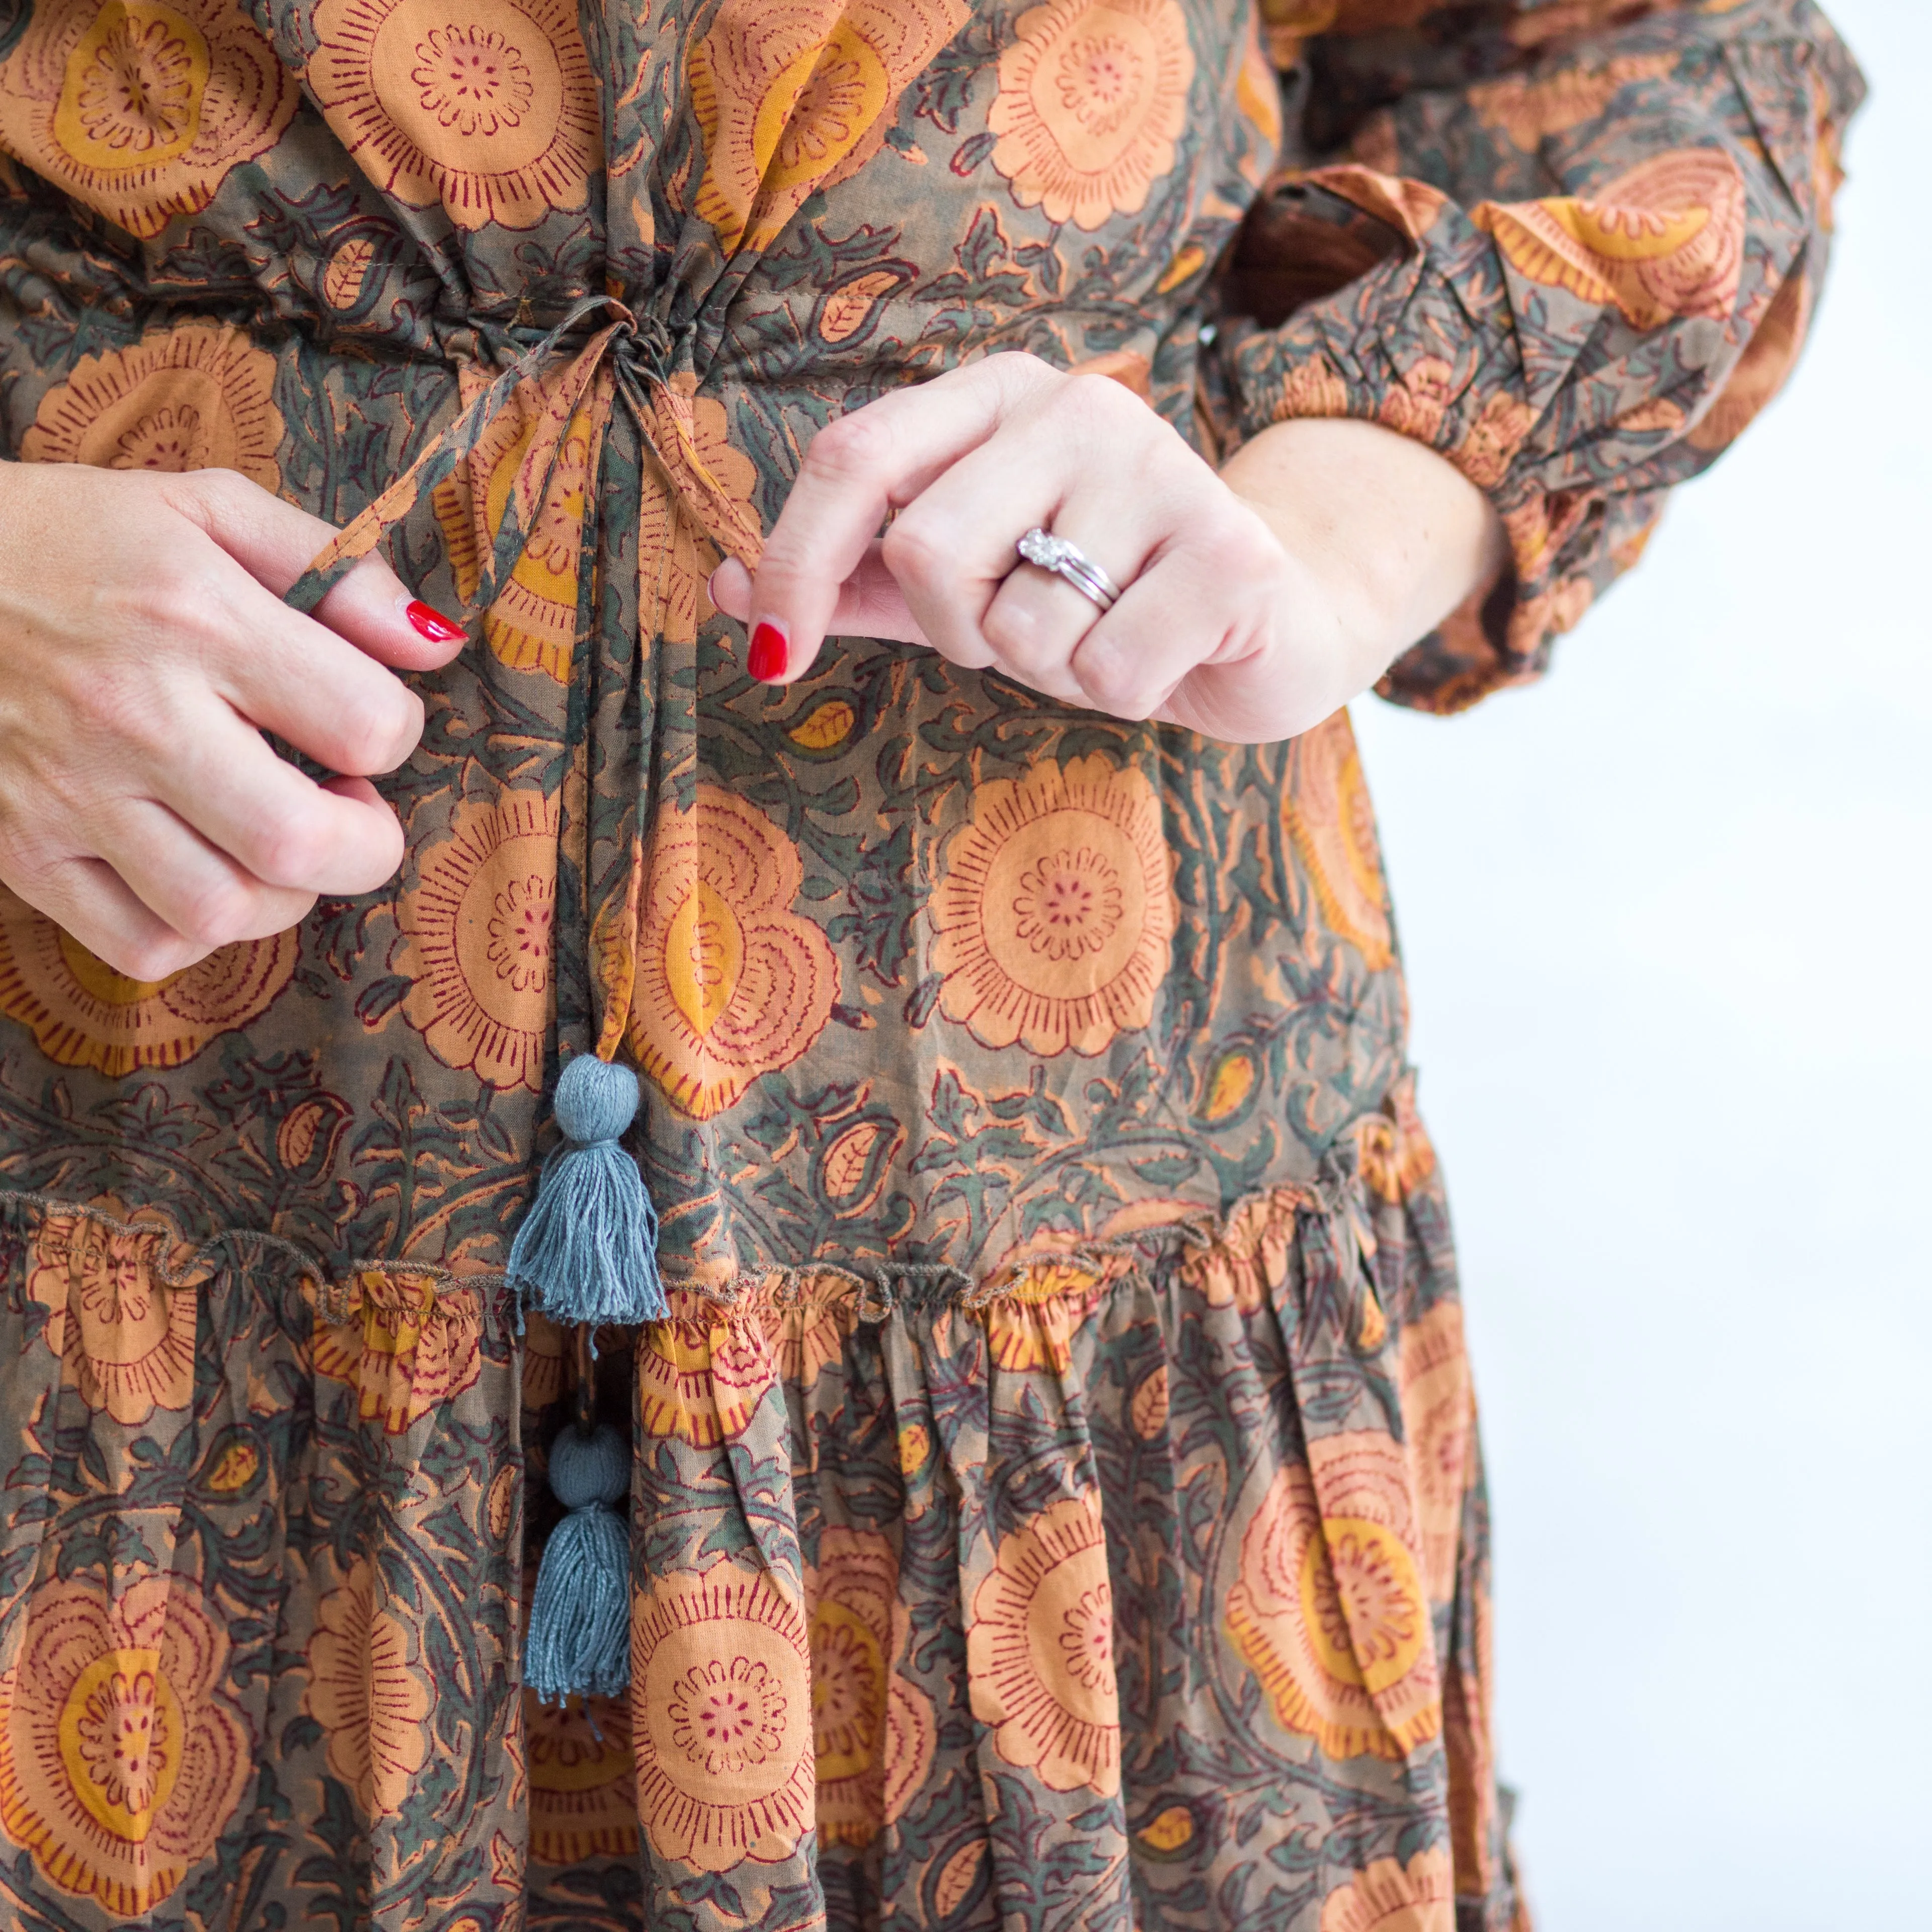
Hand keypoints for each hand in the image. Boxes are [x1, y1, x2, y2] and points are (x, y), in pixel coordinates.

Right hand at [0, 462, 466, 978]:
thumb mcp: (207, 510)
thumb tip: (437, 643)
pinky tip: (203, 872)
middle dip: (367, 845)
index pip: (364, 725)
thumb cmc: (74, 539)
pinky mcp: (21, 850)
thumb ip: (336, 571)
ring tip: (277, 839)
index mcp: (196, 620)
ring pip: (223, 911)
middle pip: (302, 844)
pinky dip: (195, 932)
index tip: (369, 724)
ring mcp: (70, 793)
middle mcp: (134, 716)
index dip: (397, 735)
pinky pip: (142, 944)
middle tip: (350, 808)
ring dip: (285, 895)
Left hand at [712, 352, 1504, 742]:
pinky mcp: (1229, 552)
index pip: (854, 459)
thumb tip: (721, 589)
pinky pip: (1105, 672)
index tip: (773, 655)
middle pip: (926, 549)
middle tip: (1018, 632)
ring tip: (1103, 637)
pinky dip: (1119, 694)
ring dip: (1048, 671)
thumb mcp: (967, 581)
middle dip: (958, 632)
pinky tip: (1160, 655)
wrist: (1260, 623)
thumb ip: (855, 582)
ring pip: (1019, 628)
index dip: (793, 564)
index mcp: (997, 396)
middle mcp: (1077, 406)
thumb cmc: (1092, 597)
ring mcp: (1161, 469)